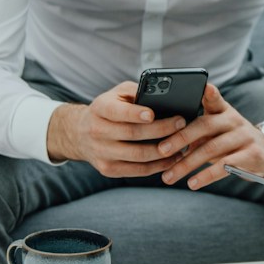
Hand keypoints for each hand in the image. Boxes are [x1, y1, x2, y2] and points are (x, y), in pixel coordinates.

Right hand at [46, 81, 188, 177]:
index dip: (135, 114)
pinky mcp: (108, 170)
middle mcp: (97, 131)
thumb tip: (165, 97)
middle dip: (161, 129)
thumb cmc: (109, 108)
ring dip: (164, 151)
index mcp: (100, 109)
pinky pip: (138, 171)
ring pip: (138, 155)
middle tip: (181, 123)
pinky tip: (172, 159)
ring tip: (182, 143)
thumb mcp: (117, 94)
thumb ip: (137, 92)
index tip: (152, 114)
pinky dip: (158, 166)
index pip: (117, 112)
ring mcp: (102, 153)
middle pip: (132, 134)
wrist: (80, 133)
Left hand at [147, 83, 263, 189]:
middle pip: (205, 126)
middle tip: (160, 150)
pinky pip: (225, 166)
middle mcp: (234, 120)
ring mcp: (244, 137)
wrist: (263, 153)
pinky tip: (192, 183)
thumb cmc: (229, 140)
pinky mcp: (251, 155)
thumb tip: (162, 139)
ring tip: (169, 176)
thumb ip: (195, 128)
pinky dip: (206, 175)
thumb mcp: (216, 129)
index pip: (214, 99)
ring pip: (211, 149)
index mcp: (222, 110)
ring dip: (187, 164)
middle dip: (181, 138)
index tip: (204, 87)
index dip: (209, 93)